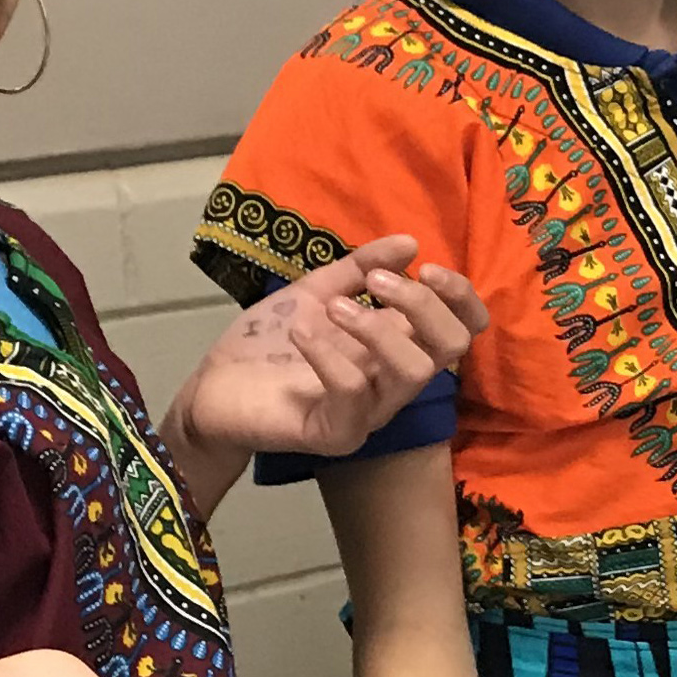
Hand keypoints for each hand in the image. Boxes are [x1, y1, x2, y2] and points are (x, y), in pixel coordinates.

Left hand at [176, 236, 485, 466]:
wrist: (213, 390)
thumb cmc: (268, 345)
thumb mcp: (316, 292)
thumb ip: (361, 268)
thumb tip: (410, 242)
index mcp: (397, 346)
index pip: (464, 328)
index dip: (460, 296)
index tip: (426, 267)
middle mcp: (393, 381)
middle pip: (452, 347)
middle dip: (422, 304)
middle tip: (375, 284)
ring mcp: (369, 412)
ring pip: (413, 371)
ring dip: (377, 326)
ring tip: (333, 307)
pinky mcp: (337, 433)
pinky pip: (352, 391)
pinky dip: (329, 352)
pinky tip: (300, 331)